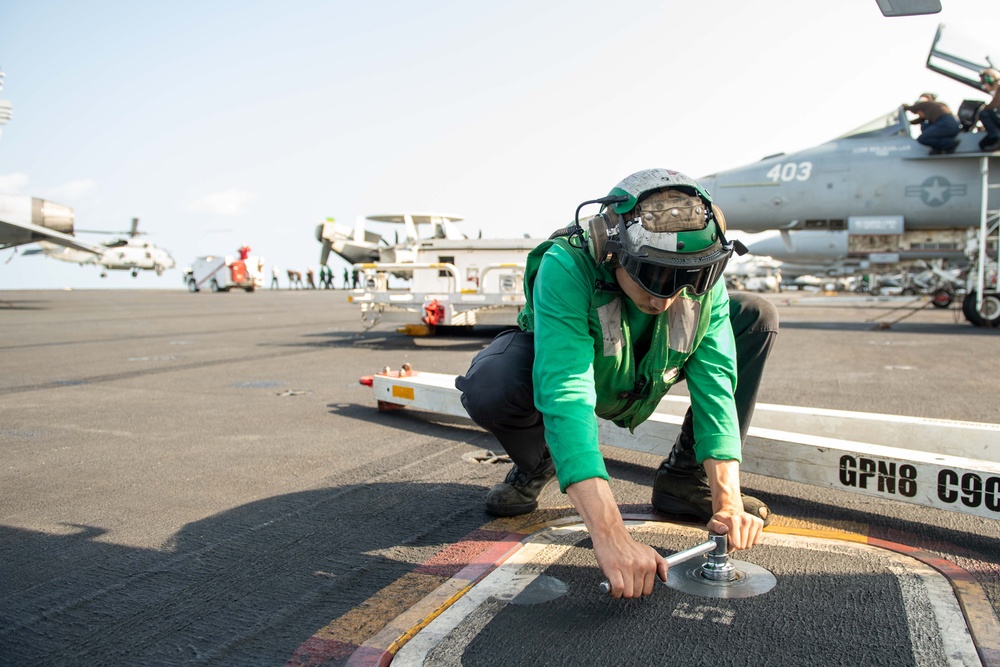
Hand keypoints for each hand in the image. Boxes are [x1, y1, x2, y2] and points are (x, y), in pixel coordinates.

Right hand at [566, 477, 666, 598]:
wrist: (611, 534)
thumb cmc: (627, 545)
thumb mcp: (649, 551)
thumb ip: (661, 564)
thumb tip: (665, 578)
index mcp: (650, 563)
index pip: (647, 590)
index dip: (638, 590)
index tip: (633, 585)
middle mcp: (641, 565)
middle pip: (637, 594)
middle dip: (629, 591)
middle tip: (624, 583)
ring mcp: (627, 567)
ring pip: (628, 593)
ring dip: (621, 593)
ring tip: (618, 583)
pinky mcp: (614, 569)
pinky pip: (618, 589)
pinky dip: (615, 592)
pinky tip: (612, 587)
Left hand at [707, 508, 763, 550]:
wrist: (730, 510)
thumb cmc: (721, 519)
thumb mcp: (713, 523)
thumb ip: (715, 527)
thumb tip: (724, 529)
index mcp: (733, 520)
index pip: (735, 544)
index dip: (730, 547)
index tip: (727, 544)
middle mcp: (745, 519)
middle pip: (743, 546)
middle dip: (736, 546)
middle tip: (731, 540)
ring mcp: (753, 521)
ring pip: (749, 545)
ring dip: (742, 544)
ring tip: (737, 537)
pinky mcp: (759, 523)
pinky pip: (755, 541)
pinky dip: (749, 541)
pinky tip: (744, 534)